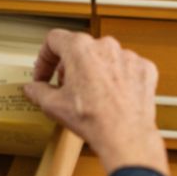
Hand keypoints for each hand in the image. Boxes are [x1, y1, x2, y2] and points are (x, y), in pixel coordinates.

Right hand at [23, 29, 168, 175]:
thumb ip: (37, 91)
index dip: (44, 58)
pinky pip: (126, 67)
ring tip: (91, 94)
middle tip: (66, 87)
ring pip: (104, 57)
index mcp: (80, 48)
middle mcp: (105, 46)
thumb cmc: (93, 119)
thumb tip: (32, 89)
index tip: (45, 74)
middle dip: (70, 67)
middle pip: (80, 48)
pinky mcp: (144, 68)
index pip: (54, 40)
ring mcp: (127, 55)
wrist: (125, 135)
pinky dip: (118, 78)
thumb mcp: (54, 105)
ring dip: (95, 71)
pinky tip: (112, 96)